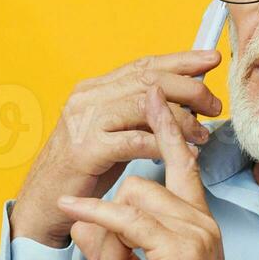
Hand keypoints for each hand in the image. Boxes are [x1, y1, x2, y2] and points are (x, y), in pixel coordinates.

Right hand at [10, 50, 222, 246]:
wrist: (45, 201)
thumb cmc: (84, 170)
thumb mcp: (115, 133)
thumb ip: (140, 115)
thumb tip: (184, 103)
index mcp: (95, 89)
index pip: (144, 65)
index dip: (181, 60)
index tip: (211, 59)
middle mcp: (88, 97)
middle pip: (148, 80)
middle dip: (189, 88)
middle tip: (213, 105)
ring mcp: (85, 121)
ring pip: (144, 105)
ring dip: (180, 118)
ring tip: (201, 133)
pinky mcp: (87, 149)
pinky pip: (134, 141)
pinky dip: (162, 145)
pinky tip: (182, 151)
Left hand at [57, 85, 258, 259]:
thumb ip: (111, 245)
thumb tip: (84, 225)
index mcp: (197, 223)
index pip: (183, 163)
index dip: (166, 127)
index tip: (154, 91)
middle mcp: (200, 220)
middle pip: (138, 183)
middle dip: (109, 224)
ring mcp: (194, 233)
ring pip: (130, 200)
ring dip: (107, 242)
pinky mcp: (180, 251)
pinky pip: (127, 221)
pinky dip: (97, 221)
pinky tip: (76, 218)